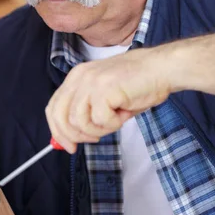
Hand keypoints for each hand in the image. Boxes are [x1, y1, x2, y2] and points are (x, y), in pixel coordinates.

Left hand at [45, 46, 171, 152]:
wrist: (161, 68)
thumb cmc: (137, 84)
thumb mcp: (104, 97)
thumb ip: (85, 112)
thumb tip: (70, 138)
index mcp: (76, 77)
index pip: (53, 107)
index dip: (57, 130)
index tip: (68, 146)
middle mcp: (79, 78)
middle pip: (60, 116)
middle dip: (73, 135)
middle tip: (93, 139)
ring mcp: (90, 83)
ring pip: (79, 122)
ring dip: (99, 128)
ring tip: (116, 119)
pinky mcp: (104, 90)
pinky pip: (100, 120)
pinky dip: (114, 123)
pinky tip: (125, 112)